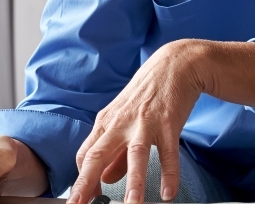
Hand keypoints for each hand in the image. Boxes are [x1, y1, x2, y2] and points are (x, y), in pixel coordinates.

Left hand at [67, 41, 205, 203]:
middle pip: (98, 155)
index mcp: (106, 122)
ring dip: (133, 183)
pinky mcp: (168, 123)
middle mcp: (121, 123)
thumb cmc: (147, 94)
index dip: (82, 179)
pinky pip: (168, 153)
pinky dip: (169, 174)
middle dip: (86, 184)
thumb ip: (114, 152)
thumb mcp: (125, 119)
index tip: (80, 200)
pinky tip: (168, 193)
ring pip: (135, 156)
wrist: (174, 65)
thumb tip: (104, 179)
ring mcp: (144, 123)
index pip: (85, 155)